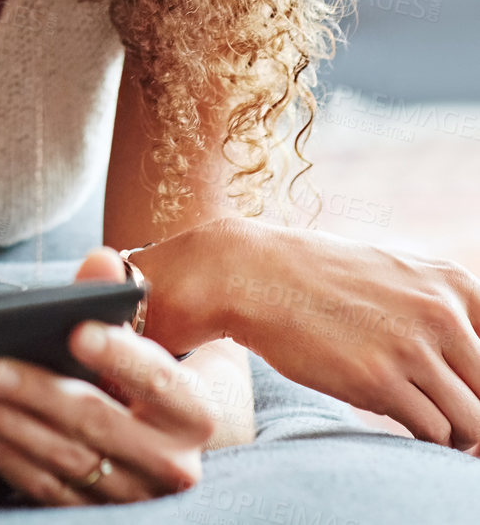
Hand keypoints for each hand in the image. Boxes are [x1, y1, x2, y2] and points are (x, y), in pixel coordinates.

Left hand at [0, 247, 216, 505]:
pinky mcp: (101, 516)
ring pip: (65, 460)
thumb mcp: (148, 337)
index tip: (76, 332)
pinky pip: (46, 489)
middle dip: (38, 393)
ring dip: (8, 425)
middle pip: (97, 422)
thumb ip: (118, 297)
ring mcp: (137, 497)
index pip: (158, 380)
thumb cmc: (147, 377)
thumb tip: (101, 259)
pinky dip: (5, 456)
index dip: (119, 356)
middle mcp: (174, 464)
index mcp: (194, 412)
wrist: (165, 443)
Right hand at [214, 220, 479, 450]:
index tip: (466, 389)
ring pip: (472, 422)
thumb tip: (473, 372)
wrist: (253, 274)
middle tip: (451, 418)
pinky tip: (398, 415)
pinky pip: (431, 432)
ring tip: (425, 419)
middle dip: (476, 414)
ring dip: (454, 433)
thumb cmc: (322, 278)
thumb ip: (442, 309)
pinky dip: (422, 435)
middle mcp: (440, 313)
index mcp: (452, 283)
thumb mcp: (397, 274)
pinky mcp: (378, 381)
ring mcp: (410, 348)